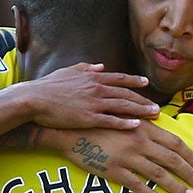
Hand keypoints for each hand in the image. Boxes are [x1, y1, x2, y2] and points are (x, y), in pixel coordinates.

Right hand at [16, 63, 159, 131]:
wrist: (35, 99)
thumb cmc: (48, 86)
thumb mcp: (68, 72)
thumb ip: (86, 68)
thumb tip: (100, 66)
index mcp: (92, 77)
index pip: (119, 78)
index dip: (134, 81)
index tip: (146, 83)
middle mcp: (97, 88)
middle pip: (126, 93)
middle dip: (143, 99)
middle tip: (157, 106)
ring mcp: (94, 103)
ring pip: (123, 106)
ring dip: (140, 110)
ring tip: (154, 115)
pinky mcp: (89, 117)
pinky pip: (111, 120)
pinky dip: (125, 122)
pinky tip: (137, 126)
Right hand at [48, 123, 192, 192]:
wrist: (69, 130)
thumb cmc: (96, 122)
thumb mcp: (121, 117)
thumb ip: (141, 122)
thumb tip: (157, 123)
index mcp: (143, 127)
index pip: (174, 142)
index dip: (190, 155)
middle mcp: (139, 142)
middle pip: (172, 160)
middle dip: (191, 174)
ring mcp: (127, 157)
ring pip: (159, 175)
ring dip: (177, 188)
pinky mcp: (114, 171)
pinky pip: (138, 187)